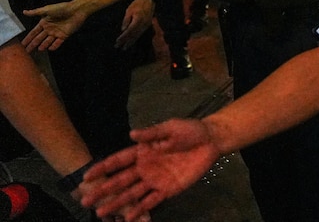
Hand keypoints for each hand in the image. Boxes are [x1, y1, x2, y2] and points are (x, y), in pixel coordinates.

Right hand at [22, 2, 87, 51]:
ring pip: (48, 41)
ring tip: (38, 50)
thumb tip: (24, 12)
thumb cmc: (62, 8)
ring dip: (43, 46)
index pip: (34, 32)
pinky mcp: (64, 35)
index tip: (23, 44)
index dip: (28, 38)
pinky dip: (54, 46)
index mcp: (44, 23)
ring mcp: (57, 33)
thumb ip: (35, 12)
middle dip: (33, 44)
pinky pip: (58, 42)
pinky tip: (50, 49)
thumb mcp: (47, 10)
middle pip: (39, 39)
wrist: (76, 10)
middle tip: (27, 51)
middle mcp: (49, 29)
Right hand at [81, 119, 220, 220]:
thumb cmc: (189, 131)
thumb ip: (152, 134)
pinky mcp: (167, 189)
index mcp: (143, 151)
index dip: (103, 168)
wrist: (210, 141)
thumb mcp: (170, 128)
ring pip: (132, 193)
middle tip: (85, 200)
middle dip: (103, 190)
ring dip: (117, 202)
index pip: (119, 160)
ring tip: (101, 212)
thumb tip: (132, 134)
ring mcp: (155, 180)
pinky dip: (140, 209)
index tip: (86, 176)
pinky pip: (151, 201)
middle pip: (121, 180)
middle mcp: (145, 167)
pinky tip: (128, 218)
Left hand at [115, 0, 154, 49]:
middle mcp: (143, 24)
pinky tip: (131, 41)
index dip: (123, 37)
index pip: (129, 31)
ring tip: (125, 47)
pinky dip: (135, 38)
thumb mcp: (129, 10)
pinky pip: (140, 33)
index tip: (117, 41)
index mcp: (138, 19)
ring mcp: (146, 25)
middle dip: (126, 41)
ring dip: (131, 42)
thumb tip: (123, 30)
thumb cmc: (137, 4)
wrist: (148, 0)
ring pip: (137, 35)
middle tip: (119, 47)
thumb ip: (126, 20)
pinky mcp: (147, 25)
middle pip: (133, 35)